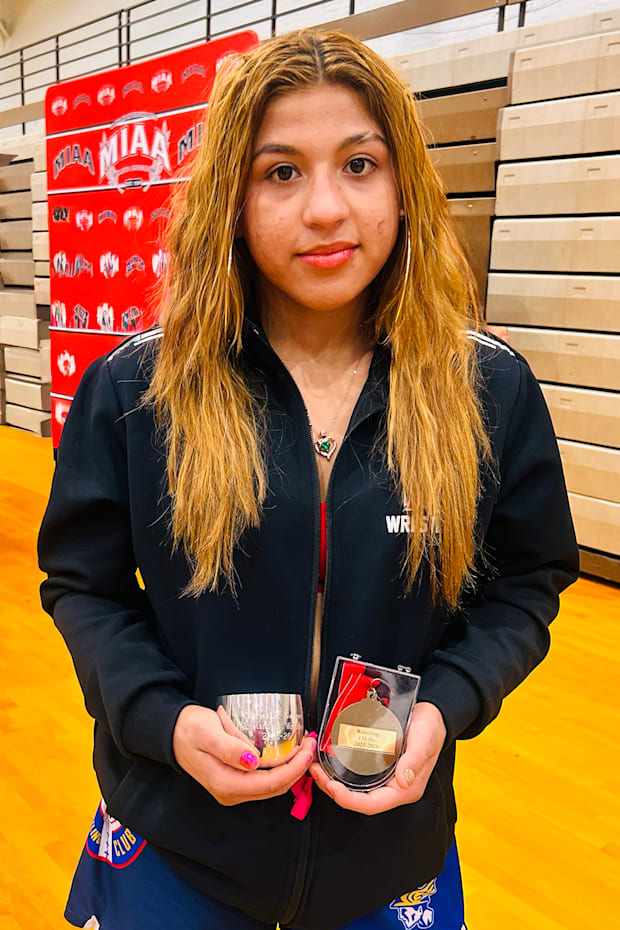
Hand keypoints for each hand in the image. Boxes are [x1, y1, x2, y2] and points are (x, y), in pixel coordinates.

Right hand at [173, 704, 315, 805]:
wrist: (171, 732)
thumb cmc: (188, 730)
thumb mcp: (208, 733)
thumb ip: (230, 749)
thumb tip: (252, 761)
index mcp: (226, 784)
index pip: (270, 783)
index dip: (293, 768)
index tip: (307, 750)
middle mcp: (230, 792)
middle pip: (275, 787)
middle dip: (297, 768)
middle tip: (310, 745)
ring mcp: (233, 789)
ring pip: (271, 785)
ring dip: (291, 769)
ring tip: (303, 747)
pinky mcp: (235, 781)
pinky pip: (264, 780)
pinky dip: (280, 768)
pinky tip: (287, 754)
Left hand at [309, 701, 446, 814]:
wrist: (434, 712)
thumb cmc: (432, 727)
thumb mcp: (424, 741)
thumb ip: (414, 760)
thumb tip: (403, 780)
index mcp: (404, 788)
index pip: (372, 804)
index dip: (349, 800)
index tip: (332, 788)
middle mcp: (393, 785)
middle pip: (358, 798)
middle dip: (333, 789)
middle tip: (315, 772)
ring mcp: (384, 775)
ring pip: (354, 786)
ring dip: (333, 779)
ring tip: (317, 766)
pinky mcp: (378, 763)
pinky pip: (356, 771)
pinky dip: (340, 767)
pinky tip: (329, 757)